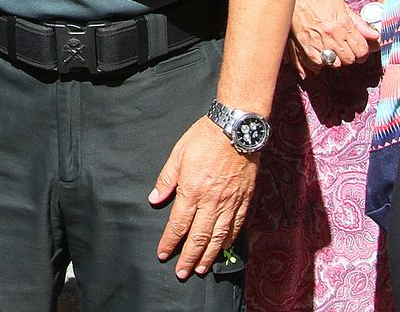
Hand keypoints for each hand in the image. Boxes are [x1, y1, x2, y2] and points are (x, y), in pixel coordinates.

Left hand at [150, 116, 258, 277]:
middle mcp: (211, 201)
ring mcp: (230, 202)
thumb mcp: (177, 154)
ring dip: (208, 255)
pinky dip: (229, 241)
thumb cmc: (204, 138)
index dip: (170, 242)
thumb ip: (166, 179)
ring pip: (219, 237)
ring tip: (201, 269)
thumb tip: (155, 199)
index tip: (163, 254)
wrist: (236, 128)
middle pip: (198, 237)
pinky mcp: (244, 199)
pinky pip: (236, 226)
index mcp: (191, 190)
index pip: (178, 224)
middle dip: (188, 257)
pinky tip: (223, 249)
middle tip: (182, 273)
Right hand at [289, 0, 378, 76]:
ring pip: (334, 63)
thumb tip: (374, 35)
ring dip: (335, 59)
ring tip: (332, 50)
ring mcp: (317, 40)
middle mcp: (332, 34)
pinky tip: (320, 52)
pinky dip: (320, 61)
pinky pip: (317, 63)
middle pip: (349, 59)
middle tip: (346, 49)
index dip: (362, 52)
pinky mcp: (304, 44)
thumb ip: (359, 22)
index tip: (359, 50)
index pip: (361, 49)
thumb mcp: (342, 5)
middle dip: (350, 56)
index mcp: (344, 23)